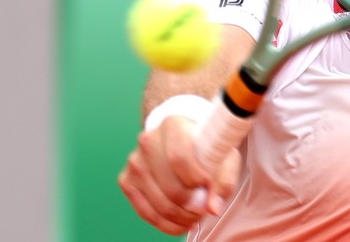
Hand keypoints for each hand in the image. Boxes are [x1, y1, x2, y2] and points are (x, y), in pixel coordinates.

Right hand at [118, 116, 239, 234]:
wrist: (182, 139)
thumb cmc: (205, 146)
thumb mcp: (223, 155)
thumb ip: (223, 180)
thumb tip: (213, 208)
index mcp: (173, 126)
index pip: (180, 158)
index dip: (196, 178)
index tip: (208, 186)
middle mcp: (149, 142)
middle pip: (170, 187)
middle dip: (192, 206)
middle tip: (205, 208)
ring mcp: (135, 163)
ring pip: (158, 204)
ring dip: (181, 217)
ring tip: (196, 215)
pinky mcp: (127, 181)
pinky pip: (146, 213)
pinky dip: (166, 224)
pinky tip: (181, 222)